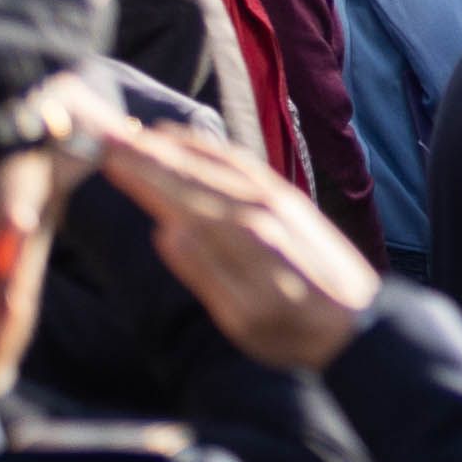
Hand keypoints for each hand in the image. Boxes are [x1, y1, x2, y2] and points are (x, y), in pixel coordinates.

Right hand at [99, 113, 377, 372]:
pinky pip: (243, 163)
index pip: (177, 195)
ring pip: (219, 160)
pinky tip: (194, 144)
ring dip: (178, 144)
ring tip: (141, 132)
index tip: (103, 150)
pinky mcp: (289, 199)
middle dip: (148, 151)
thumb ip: (206, 272)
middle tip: (105, 130)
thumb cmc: (294, 331)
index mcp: (243, 237)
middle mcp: (261, 208)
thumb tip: (167, 231)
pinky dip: (212, 149)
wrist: (358, 323)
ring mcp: (278, 199)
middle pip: (193, 171)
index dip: (139, 171)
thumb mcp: (243, 318)